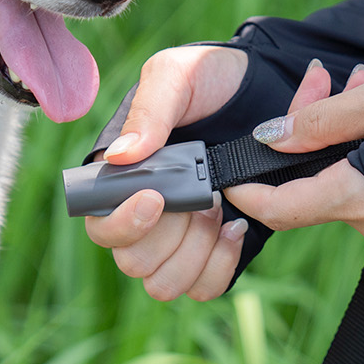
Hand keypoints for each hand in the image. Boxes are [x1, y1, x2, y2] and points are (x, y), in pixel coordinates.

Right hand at [83, 45, 249, 300]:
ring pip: (164, 284)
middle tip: (206, 194)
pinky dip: (220, 264)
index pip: (99, 226)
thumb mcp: (177, 76)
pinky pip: (203, 287)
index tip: (155, 198)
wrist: (265, 90)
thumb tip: (120, 157)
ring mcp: (177, 240)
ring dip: (196, 251)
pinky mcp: (212, 253)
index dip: (122, 224)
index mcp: (121, 179)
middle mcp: (143, 218)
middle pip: (132, 263)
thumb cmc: (210, 80)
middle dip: (172, 235)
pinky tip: (236, 225)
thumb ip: (150, 111)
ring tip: (220, 205)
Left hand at [226, 59, 363, 253]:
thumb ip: (321, 121)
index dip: (247, 189)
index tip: (227, 167)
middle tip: (325, 75)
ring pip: (348, 177)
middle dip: (311, 128)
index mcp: (363, 197)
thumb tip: (267, 139)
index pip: (281, 210)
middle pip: (315, 183)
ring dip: (347, 129)